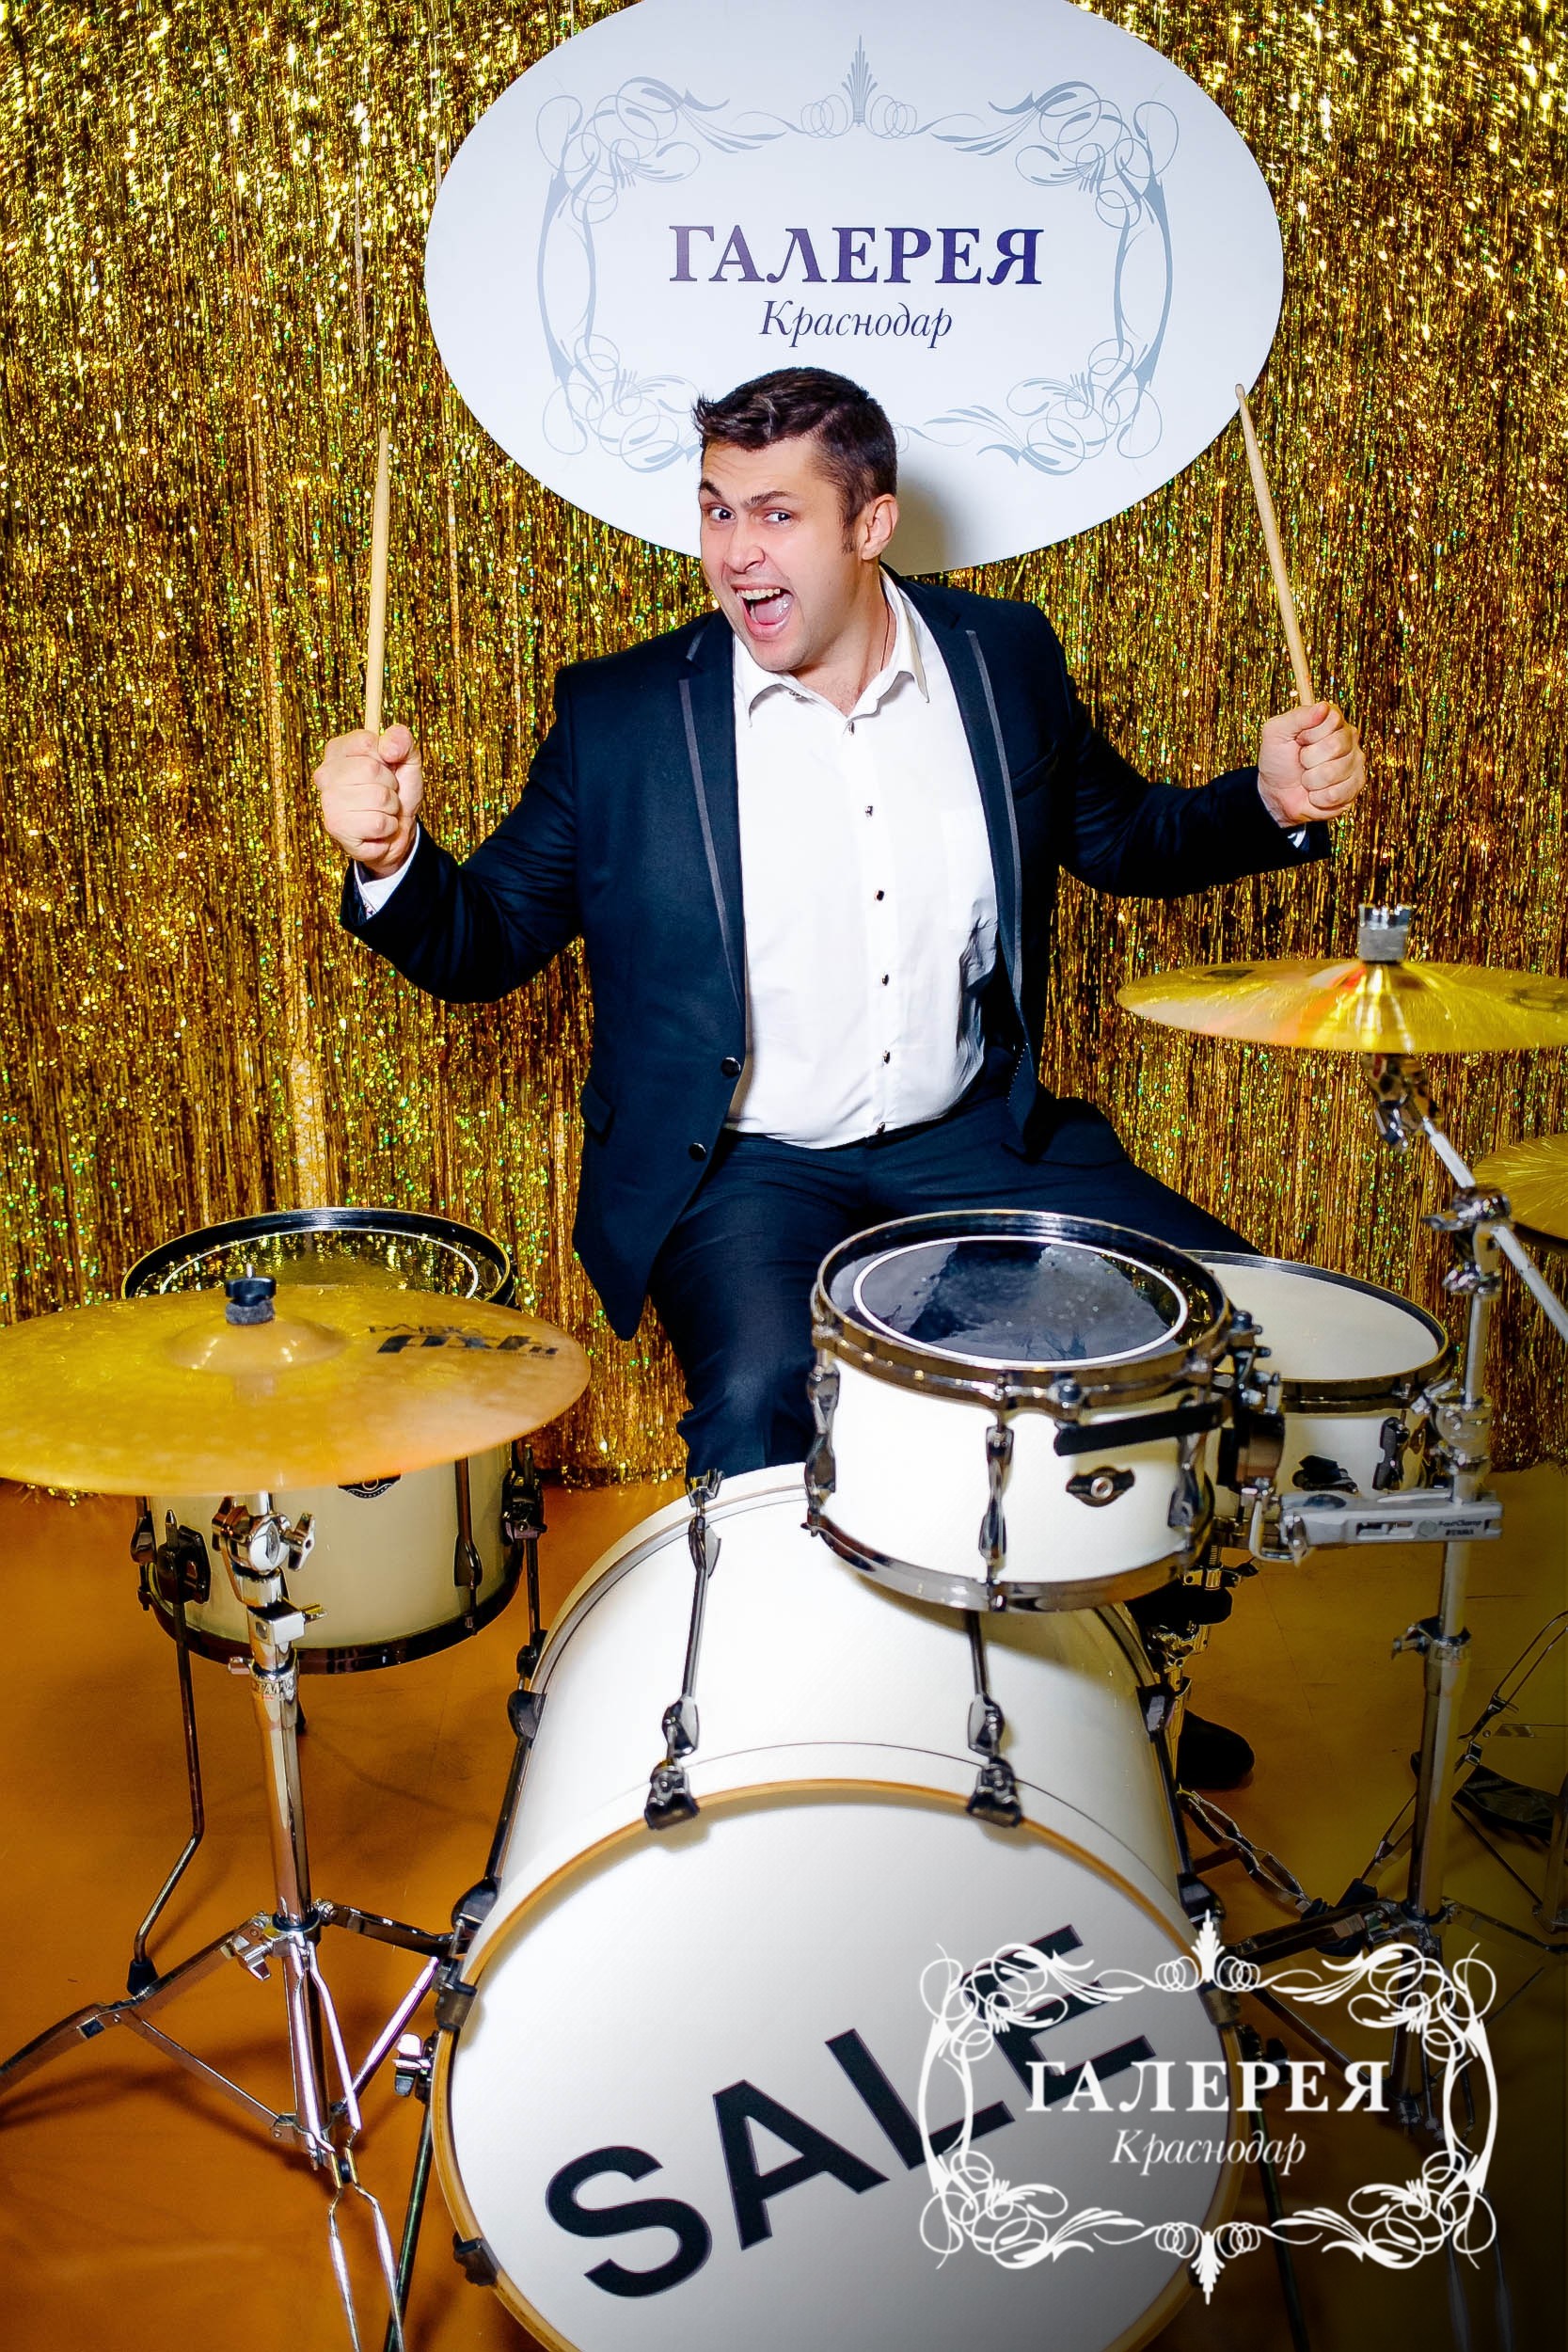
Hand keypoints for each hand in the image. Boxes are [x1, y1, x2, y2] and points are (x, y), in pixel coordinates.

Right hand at [313, 724, 422, 878]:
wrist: (397, 831)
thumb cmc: (398, 792)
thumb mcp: (407, 760)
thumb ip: (402, 740)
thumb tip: (387, 747)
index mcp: (338, 750)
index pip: (367, 742)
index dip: (388, 756)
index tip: (386, 766)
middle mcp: (325, 774)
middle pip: (372, 769)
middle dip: (390, 784)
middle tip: (385, 792)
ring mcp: (328, 801)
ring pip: (378, 797)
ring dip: (390, 807)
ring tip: (381, 810)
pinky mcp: (336, 827)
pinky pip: (378, 822)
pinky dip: (388, 827)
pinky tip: (377, 827)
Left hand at [1256, 701, 1364, 827]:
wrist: (1276, 793)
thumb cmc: (1277, 760)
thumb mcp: (1276, 732)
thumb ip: (1298, 717)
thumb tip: (1323, 707)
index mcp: (1332, 720)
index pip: (1332, 720)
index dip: (1309, 734)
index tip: (1299, 740)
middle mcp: (1348, 739)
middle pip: (1336, 746)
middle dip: (1309, 758)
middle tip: (1302, 761)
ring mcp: (1354, 763)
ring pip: (1334, 772)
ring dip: (1311, 780)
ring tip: (1307, 778)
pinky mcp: (1354, 787)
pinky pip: (1337, 793)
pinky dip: (1318, 797)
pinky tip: (1315, 793)